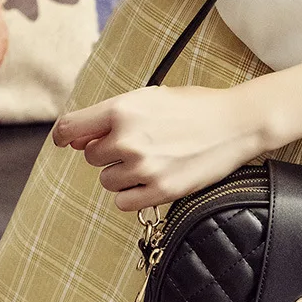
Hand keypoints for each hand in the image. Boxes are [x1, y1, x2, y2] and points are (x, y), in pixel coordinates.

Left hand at [52, 85, 266, 211]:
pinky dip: (132, 195)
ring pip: (107, 181)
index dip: (66, 136)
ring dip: (121, 175)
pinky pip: (124, 203)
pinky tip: (150, 181)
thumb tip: (74, 140)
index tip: (68, 142)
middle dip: (108, 153)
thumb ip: (110, 117)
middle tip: (138, 145)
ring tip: (149, 162)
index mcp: (122, 110)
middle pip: (92, 157)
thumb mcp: (150, 98)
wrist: (236, 124)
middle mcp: (128, 140)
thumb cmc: (196, 107)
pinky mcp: (162, 190)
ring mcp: (145, 168)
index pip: (70, 128)